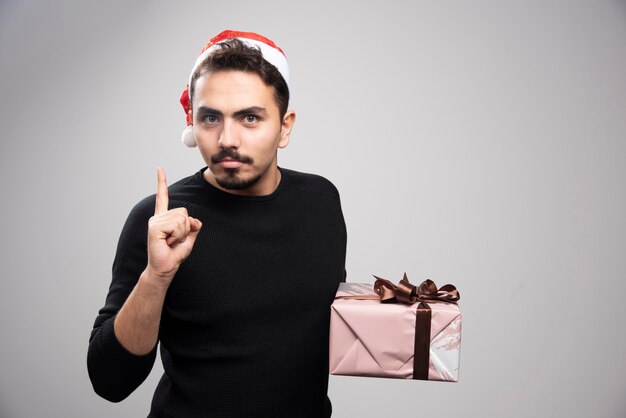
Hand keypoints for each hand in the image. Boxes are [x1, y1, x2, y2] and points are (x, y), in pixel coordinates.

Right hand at [146, 167, 201, 285]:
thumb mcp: (189, 239)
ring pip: (183, 219)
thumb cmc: (174, 254)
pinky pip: (177, 225)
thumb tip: (195, 220)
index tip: (159, 168)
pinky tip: (168, 242)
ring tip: (171, 242)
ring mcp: (155, 221)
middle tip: (175, 240)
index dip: (161, 182)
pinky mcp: (155, 227)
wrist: (165, 268)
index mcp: (164, 218)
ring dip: (182, 234)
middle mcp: (158, 217)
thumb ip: (193, 227)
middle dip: (186, 228)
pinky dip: (178, 236)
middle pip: (185, 212)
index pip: (163, 197)